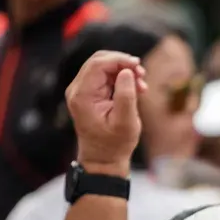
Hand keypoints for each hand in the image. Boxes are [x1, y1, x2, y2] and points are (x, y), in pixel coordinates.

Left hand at [65, 50, 147, 176]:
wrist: (103, 159)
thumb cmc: (114, 145)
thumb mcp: (125, 122)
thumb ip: (126, 95)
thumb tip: (127, 72)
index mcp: (82, 96)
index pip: (98, 64)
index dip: (120, 60)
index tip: (138, 67)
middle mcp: (78, 90)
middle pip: (99, 61)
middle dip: (123, 64)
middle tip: (142, 75)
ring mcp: (82, 91)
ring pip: (103, 67)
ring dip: (124, 72)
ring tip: (141, 86)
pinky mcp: (89, 94)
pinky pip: (105, 77)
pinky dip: (121, 79)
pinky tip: (135, 89)